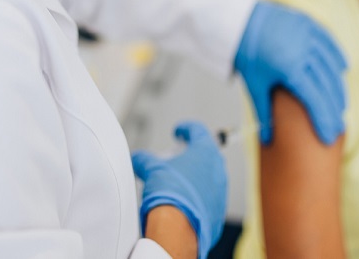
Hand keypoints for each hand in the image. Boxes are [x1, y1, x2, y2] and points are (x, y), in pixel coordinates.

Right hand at [132, 122, 227, 258]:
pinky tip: (183, 202)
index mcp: (205, 152)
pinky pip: (209, 199)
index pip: (198, 131)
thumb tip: (137, 158)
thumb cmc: (169, 193)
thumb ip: (144, 160)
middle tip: (176, 158)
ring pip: (209, 178)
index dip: (186, 129)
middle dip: (191, 155)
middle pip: (206, 155)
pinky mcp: (218, 211)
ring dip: (195, 177)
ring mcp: (220, 192)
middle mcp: (218, 170)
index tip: (179, 132)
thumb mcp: (152, 169)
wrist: (178, 229)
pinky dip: (198, 197)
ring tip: (177, 183)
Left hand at [234, 1, 347, 144]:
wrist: (239, 21)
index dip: (324, 119)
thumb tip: (266, 141)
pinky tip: (342, 70)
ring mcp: (307, 35)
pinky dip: (337, 57)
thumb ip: (264, 113)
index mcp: (288, 68)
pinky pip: (329, 42)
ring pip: (331, 65)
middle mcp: (302, 50)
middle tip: (339, 127)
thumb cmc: (246, 54)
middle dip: (334, 109)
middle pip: (326, 85)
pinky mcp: (308, 23)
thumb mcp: (254, 85)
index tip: (330, 137)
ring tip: (340, 104)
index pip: (314, 99)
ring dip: (338, 86)